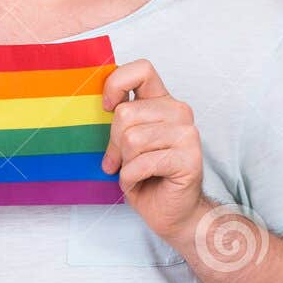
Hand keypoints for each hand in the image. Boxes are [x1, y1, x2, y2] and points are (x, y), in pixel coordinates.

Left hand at [100, 58, 205, 245]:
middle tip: (121, 161)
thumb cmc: (144, 176)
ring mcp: (187, 134)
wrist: (171, 212)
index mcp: (161, 102)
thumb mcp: (124, 142)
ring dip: (125, 163)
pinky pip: (142, 163)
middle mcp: (178, 112)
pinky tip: (142, 182)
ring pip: (132, 139)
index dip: (116, 84)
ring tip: (135, 172)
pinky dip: (132, 178)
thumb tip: (92, 106)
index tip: (106, 107)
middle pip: (125, 113)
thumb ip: (118, 120)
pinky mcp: (190, 158)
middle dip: (114, 143)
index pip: (142, 70)